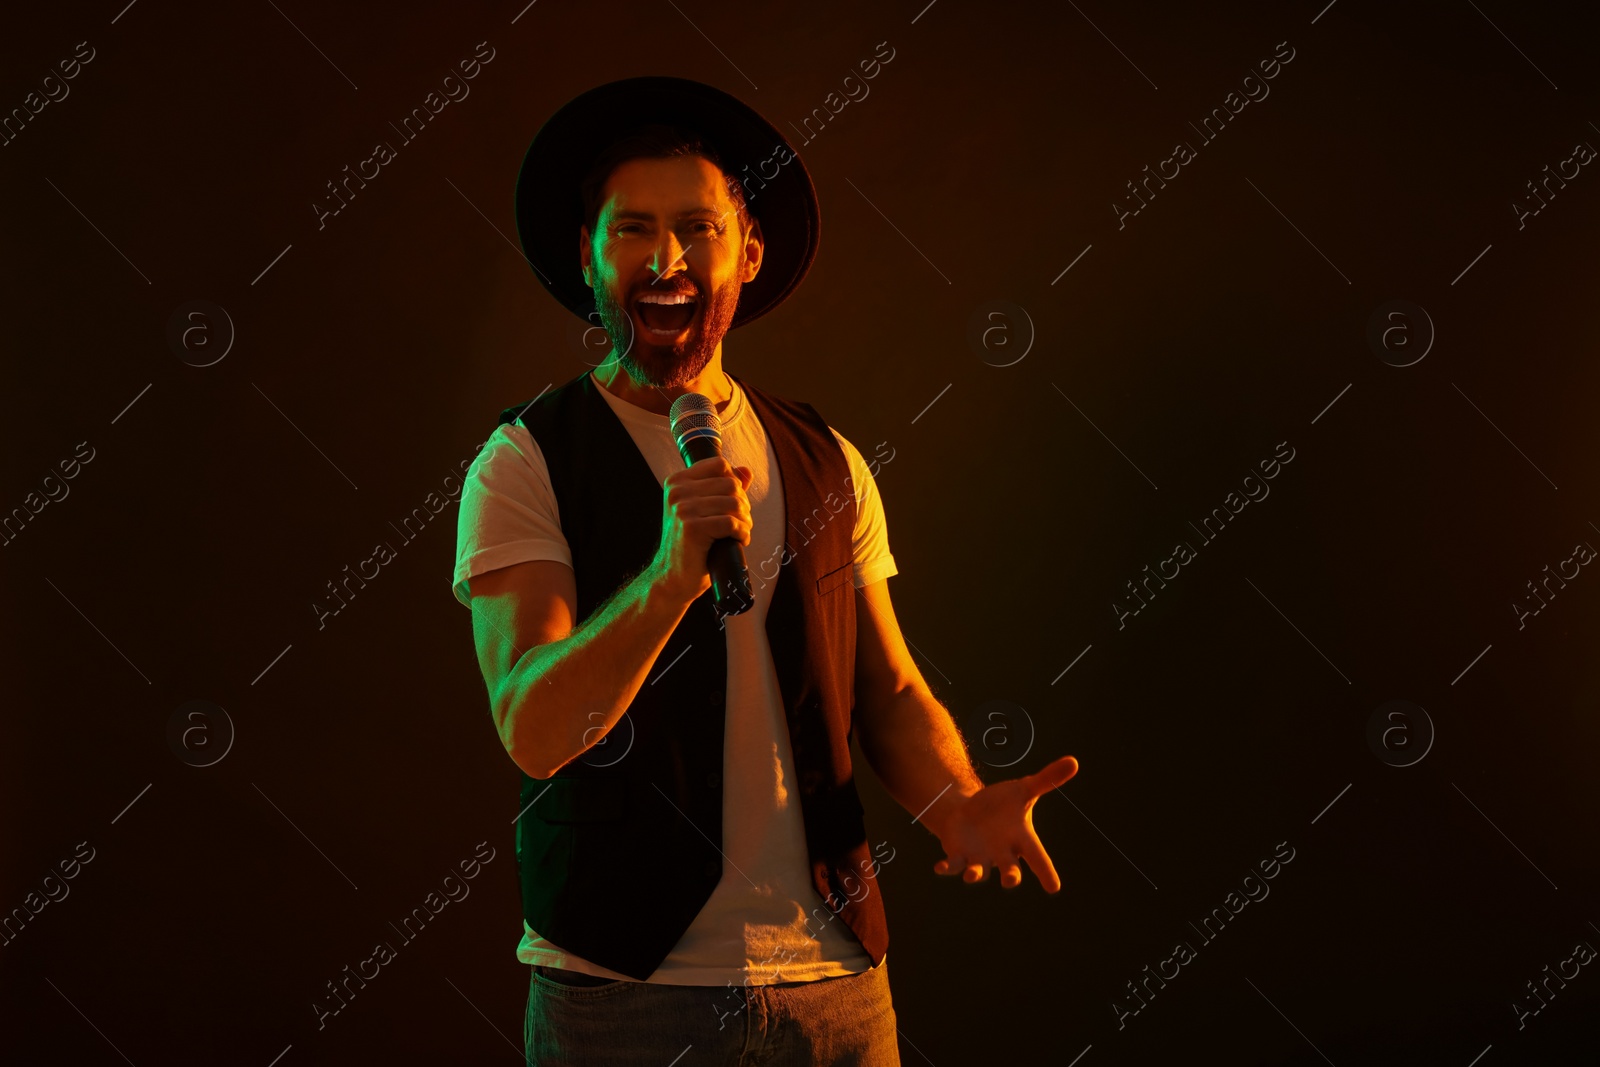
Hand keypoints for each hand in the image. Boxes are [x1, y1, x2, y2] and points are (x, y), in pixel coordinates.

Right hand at [650, 455, 752, 603]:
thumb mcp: (703, 511)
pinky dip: (742, 534)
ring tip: (739, 534)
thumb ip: (723, 488)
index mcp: (677, 482)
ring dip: (745, 521)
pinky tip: (738, 542)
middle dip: (743, 506)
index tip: (731, 505)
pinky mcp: (692, 528)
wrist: (672, 578)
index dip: (734, 484)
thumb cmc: (691, 545)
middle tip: (738, 524)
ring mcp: (683, 509)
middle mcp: (677, 492)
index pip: (720, 465)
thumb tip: (746, 471)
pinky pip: (732, 523)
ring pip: (734, 504)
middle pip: (731, 484)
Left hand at [930, 754, 1077, 891]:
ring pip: (979, 872)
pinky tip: (939, 868)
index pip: (1038, 858)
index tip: (1053, 887)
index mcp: (1021, 840)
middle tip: (1011, 879)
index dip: (1046, 873)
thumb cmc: (1003, 804)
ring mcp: (979, 857)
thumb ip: (1047, 779)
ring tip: (972, 876)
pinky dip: (947, 868)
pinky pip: (953, 865)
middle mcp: (1002, 854)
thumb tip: (1074, 761)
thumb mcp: (1024, 789)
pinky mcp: (958, 854)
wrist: (973, 811)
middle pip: (1010, 870)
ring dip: (975, 874)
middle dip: (1010, 875)